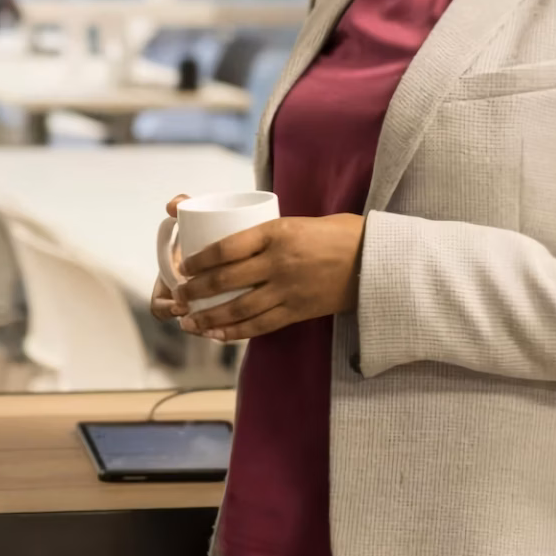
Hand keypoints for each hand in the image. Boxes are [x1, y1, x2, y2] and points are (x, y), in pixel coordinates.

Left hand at [161, 202, 365, 343]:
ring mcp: (289, 289)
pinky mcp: (299, 310)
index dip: (200, 260)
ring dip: (210, 317)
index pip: (226, 247)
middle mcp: (279, 262)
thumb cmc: (338, 234)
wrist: (377, 260)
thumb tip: (232, 242)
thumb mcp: (298, 221)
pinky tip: (218, 335)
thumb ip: (267, 233)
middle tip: (178, 297)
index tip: (184, 266)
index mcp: (277, 232)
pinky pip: (261, 325)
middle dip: (196, 291)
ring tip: (189, 322)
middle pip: (226, 280)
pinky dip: (236, 332)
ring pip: (239, 308)